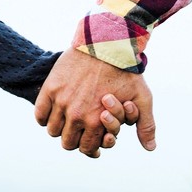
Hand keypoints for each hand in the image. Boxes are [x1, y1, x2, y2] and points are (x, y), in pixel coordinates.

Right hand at [34, 47, 157, 157]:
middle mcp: (77, 114)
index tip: (91, 144)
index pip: (86, 149)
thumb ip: (146, 125)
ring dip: (60, 130)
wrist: (106, 43)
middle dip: (74, 141)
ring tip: (67, 122)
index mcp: (97, 121)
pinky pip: (40, 114)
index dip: (90, 149)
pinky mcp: (51, 88)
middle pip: (67, 143)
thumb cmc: (126, 70)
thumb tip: (151, 148)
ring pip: (53, 131)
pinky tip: (54, 113)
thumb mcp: (142, 98)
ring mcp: (61, 101)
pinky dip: (44, 118)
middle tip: (78, 133)